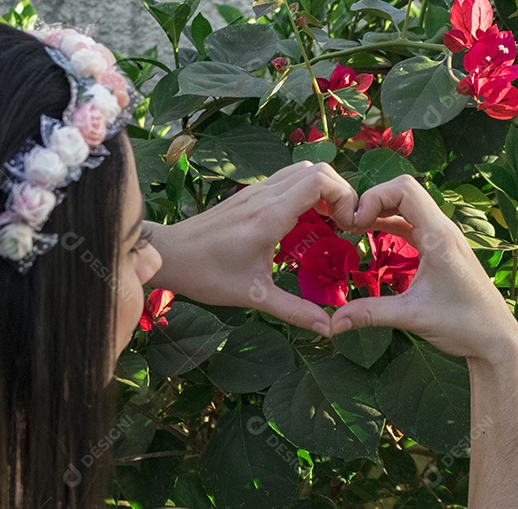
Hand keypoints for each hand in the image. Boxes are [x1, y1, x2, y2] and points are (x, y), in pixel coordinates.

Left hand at [147, 161, 359, 336]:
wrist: (169, 256)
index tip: (348, 225)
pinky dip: (304, 192)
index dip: (344, 196)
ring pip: (302, 170)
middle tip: (343, 224)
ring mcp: (255, 191)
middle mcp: (265, 195)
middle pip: (317, 169)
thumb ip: (294, 310)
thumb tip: (328, 329)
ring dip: (322, 190)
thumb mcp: (253, 296)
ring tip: (327, 221)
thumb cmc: (207, 275)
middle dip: (340, 192)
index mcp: (270, 215)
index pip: (320, 181)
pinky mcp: (248, 195)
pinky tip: (302, 222)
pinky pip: (286, 180)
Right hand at [330, 175, 517, 361]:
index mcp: (438, 236)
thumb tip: (333, 323)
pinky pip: (412, 223)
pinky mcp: (441, 249)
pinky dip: (390, 224)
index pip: (404, 189)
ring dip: (380, 211)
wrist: (496, 338)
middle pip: (403, 191)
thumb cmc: (464, 324)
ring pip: (408, 206)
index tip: (354, 224)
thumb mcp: (411, 316)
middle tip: (350, 225)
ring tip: (355, 229)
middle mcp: (443, 229)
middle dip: (373, 200)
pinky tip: (373, 238)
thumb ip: (370, 314)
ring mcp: (443, 237)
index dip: (373, 198)